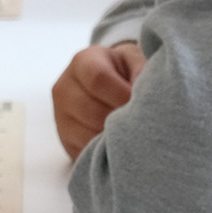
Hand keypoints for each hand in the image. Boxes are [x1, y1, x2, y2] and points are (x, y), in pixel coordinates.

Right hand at [50, 40, 143, 156]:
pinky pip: (86, 151)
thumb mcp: (135, 60)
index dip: (123, 95)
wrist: (107, 83)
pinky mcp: (66, 140)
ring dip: (115, 138)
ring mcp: (61, 116)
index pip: (98, 79)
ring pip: (88, 135)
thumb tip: (150, 93)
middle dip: (121, 120)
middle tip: (142, 122)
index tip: (141, 104)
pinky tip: (121, 144)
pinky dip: (106, 152)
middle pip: (93, 112)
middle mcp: (65, 88)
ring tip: (134, 133)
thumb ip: (143, 70)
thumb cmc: (125, 70)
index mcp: (83, 62)